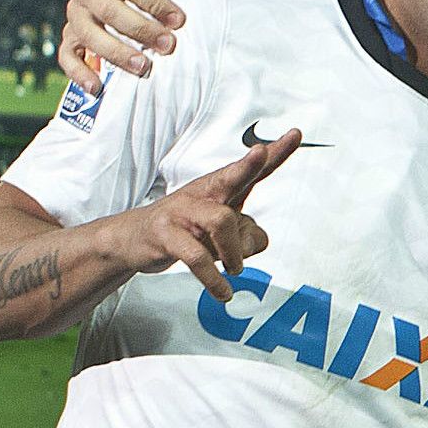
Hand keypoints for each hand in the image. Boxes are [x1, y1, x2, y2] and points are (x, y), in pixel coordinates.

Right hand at [62, 0, 198, 91]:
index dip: (152, 2)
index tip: (179, 20)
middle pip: (105, 10)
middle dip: (139, 29)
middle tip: (168, 46)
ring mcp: (76, 14)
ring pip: (86, 34)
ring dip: (114, 52)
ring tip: (143, 67)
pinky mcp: (71, 37)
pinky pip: (66, 56)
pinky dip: (78, 72)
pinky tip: (99, 88)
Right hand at [105, 130, 299, 299]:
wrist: (131, 239)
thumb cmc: (185, 231)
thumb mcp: (222, 233)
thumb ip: (248, 235)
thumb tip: (254, 242)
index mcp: (220, 189)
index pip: (252, 171)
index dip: (274, 153)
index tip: (296, 134)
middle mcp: (203, 194)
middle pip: (230, 176)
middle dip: (247, 165)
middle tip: (260, 153)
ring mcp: (182, 212)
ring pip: (222, 222)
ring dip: (234, 251)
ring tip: (234, 268)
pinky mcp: (166, 235)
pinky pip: (197, 257)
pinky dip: (214, 278)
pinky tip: (223, 292)